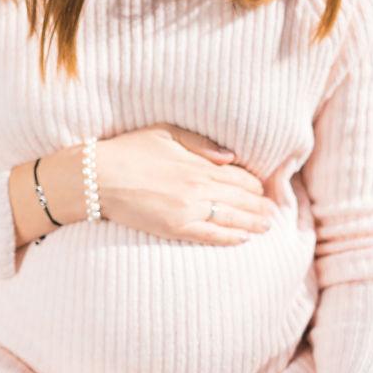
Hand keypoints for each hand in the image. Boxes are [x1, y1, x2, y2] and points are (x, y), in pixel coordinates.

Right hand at [96, 122, 276, 244]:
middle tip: (274, 214)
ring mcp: (189, 210)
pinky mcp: (176, 228)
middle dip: (261, 207)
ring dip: (253, 224)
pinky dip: (231, 237)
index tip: (263, 190)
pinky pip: (211, 235)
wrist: (98, 176)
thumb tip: (231, 157)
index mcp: (198, 163)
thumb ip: (200, 143)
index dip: (255, 185)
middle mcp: (199, 187)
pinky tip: (243, 239)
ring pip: (232, 219)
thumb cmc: (128, 151)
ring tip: (266, 228)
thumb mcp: (165, 133)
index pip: (239, 176)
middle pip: (242, 199)